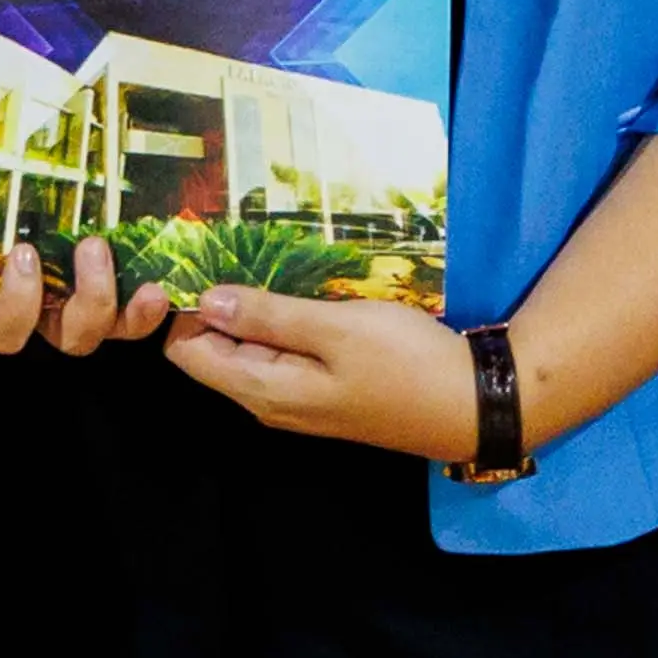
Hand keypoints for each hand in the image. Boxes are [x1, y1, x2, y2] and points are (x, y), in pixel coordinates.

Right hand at [0, 136, 176, 361]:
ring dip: (121, 308)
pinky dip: (149, 311)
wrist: (0, 165)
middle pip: (65, 340)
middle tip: (90, 247)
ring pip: (104, 331)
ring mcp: (78, 300)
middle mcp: (40, 309)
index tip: (22, 255)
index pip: (0, 328)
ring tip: (136, 270)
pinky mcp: (114, 286)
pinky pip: (135, 317)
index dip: (14, 306)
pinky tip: (160, 286)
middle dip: (83, 305)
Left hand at [163, 282, 481, 464]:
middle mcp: (269, 403)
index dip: (187, 311)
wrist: (470, 404)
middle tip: (246, 253)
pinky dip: (284, 326)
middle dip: (221, 306)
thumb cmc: (405, 363)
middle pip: (215, 352)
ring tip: (280, 269)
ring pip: (251, 352)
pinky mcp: (322, 392)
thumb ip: (268, 316)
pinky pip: (282, 356)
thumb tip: (205, 299)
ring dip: (256, 313)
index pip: (187, 354)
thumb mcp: (336, 329)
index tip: (207, 265)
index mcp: (263, 390)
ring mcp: (297, 401)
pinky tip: (308, 298)